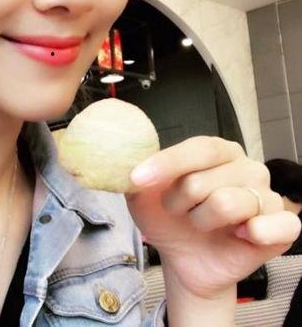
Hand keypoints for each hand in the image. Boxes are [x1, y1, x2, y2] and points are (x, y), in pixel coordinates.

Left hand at [124, 136, 301, 299]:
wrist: (185, 259)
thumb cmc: (169, 219)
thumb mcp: (142, 195)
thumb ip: (135, 175)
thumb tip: (126, 162)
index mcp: (217, 151)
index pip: (198, 148)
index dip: (167, 163)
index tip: (138, 178)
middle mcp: (246, 167)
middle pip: (202, 180)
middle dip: (178, 202)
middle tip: (179, 211)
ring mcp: (266, 195)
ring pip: (226, 203)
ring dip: (201, 221)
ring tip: (201, 224)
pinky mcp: (283, 227)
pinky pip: (273, 225)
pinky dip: (250, 234)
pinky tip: (238, 236)